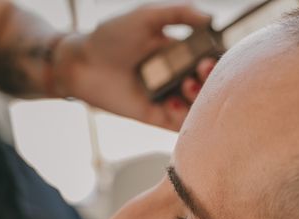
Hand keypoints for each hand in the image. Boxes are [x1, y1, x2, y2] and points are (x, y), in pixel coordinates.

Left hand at [56, 4, 216, 130]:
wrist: (82, 63)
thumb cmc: (110, 36)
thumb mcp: (146, 16)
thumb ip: (179, 12)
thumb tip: (210, 18)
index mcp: (180, 53)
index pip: (209, 59)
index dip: (216, 61)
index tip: (211, 56)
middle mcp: (177, 77)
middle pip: (207, 85)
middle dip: (210, 80)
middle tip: (201, 71)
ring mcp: (168, 98)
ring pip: (197, 106)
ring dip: (197, 99)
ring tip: (186, 86)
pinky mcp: (155, 116)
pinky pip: (178, 124)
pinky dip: (180, 117)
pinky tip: (169, 104)